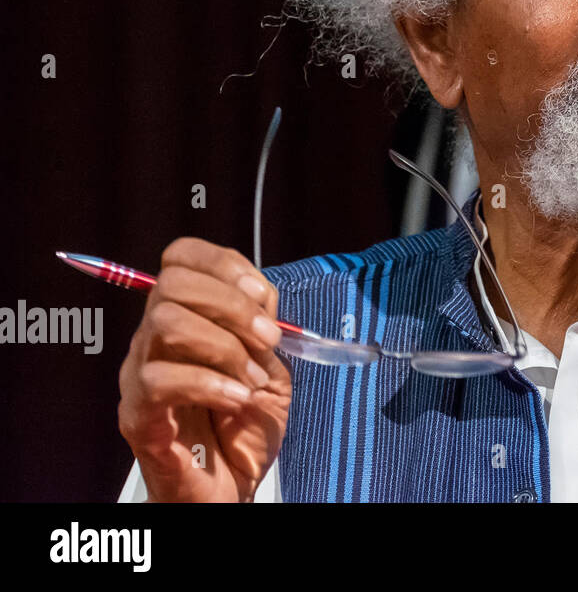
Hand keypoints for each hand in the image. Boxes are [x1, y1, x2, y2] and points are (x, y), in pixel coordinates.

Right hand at [118, 238, 291, 501]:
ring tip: (252, 380)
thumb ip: (265, 325)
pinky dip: (210, 383)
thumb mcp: (270, 366)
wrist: (230, 490)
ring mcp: (139, 377)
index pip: (180, 258)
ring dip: (225, 347)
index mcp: (185, 318)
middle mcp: (154, 341)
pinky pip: (159, 380)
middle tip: (267, 341)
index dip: (223, 264)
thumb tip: (263, 294)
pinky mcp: (137, 416)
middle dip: (232, 305)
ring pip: (166, 324)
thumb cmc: (243, 430)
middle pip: (171, 284)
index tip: (263, 296)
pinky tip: (237, 399)